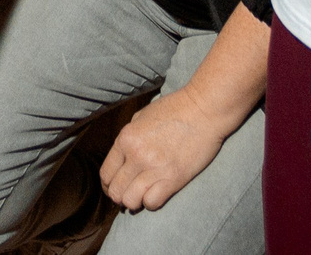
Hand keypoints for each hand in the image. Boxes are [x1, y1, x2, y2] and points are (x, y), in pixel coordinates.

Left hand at [101, 86, 237, 212]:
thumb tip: (122, 157)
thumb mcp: (142, 116)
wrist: (204, 109)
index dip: (108, 185)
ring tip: (142, 195)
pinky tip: (157, 193)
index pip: (105, 174)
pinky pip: (152, 203)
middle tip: (129, 193)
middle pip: (115, 191)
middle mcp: (136, 156)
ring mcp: (154, 168)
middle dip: (120, 196)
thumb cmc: (175, 109)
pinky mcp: (173, 179)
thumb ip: (129, 137)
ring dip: (135, 201)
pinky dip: (152, 202)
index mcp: (126, 139)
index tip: (115, 187)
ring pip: (130, 201)